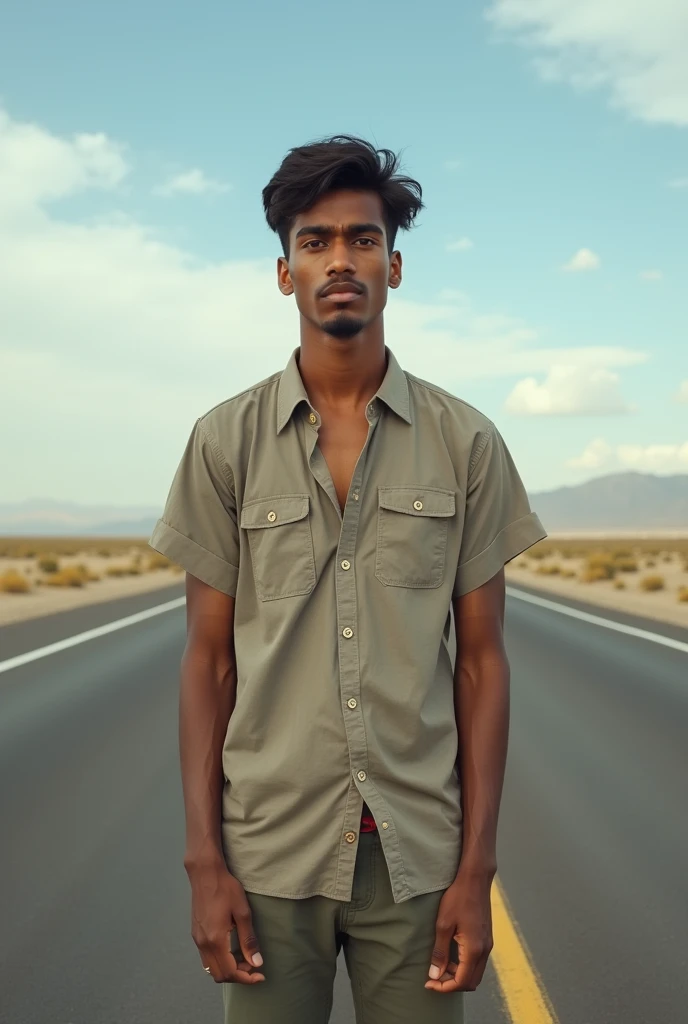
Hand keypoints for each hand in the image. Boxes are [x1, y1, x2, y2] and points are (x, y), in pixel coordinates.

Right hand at [188, 861, 264, 983]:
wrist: (205, 873)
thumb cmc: (225, 889)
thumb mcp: (242, 912)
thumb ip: (248, 939)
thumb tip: (256, 962)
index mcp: (215, 940)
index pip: (230, 972)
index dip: (246, 978)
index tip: (260, 975)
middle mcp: (203, 944)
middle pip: (219, 975)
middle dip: (238, 976)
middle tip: (253, 965)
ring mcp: (197, 940)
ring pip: (211, 968)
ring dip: (228, 969)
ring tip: (244, 958)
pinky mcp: (195, 933)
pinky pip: (206, 958)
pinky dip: (220, 961)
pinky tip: (231, 949)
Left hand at [425, 871, 493, 992]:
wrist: (475, 879)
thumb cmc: (457, 898)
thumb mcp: (443, 925)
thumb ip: (440, 952)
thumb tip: (435, 976)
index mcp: (474, 949)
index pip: (461, 982)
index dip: (444, 988)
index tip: (428, 983)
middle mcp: (484, 950)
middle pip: (471, 982)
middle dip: (452, 984)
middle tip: (434, 976)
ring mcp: (487, 944)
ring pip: (475, 972)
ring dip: (458, 975)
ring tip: (440, 965)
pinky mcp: (486, 937)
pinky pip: (477, 961)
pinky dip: (464, 965)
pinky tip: (451, 955)